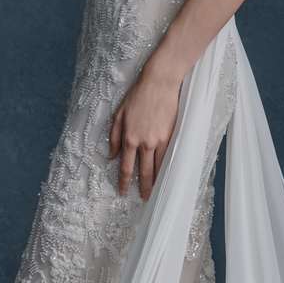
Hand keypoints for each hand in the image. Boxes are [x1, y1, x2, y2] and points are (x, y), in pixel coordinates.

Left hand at [108, 60, 183, 200]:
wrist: (159, 83)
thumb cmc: (137, 95)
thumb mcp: (119, 114)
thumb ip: (114, 136)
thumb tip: (112, 155)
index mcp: (129, 138)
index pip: (126, 166)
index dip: (124, 181)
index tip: (123, 192)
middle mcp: (144, 143)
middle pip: (144, 171)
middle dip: (143, 187)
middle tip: (144, 199)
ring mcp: (159, 140)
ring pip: (158, 167)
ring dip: (156, 182)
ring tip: (156, 192)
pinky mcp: (171, 135)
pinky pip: (169, 157)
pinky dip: (167, 168)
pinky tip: (167, 175)